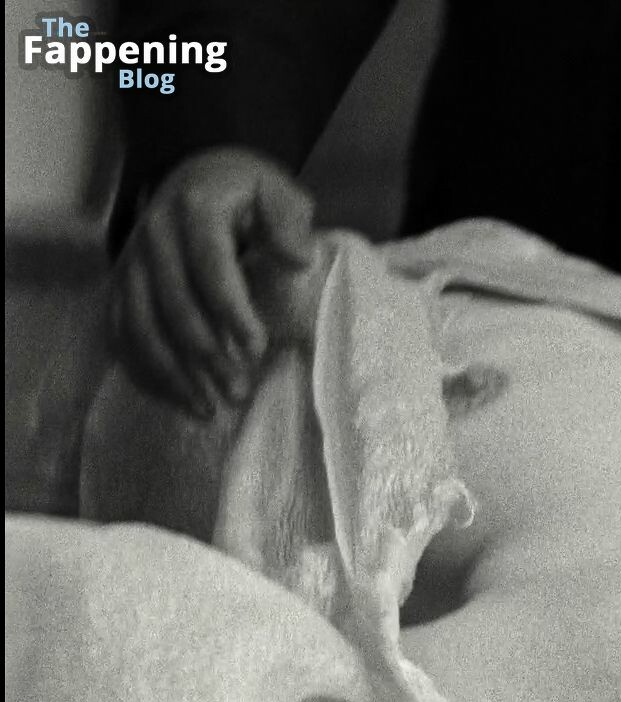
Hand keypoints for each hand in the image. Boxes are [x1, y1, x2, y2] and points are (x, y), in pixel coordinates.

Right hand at [109, 147, 316, 417]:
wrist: (196, 175)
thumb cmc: (246, 192)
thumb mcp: (277, 192)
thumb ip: (289, 220)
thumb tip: (299, 259)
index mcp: (195, 211)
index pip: (210, 266)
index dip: (231, 310)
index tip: (257, 348)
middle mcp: (153, 235)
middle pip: (174, 304)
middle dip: (206, 354)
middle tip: (239, 392)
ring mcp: (132, 261)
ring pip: (142, 325)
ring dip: (174, 371)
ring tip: (208, 409)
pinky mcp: (122, 284)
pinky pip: (123, 332)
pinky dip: (145, 368)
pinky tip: (175, 398)